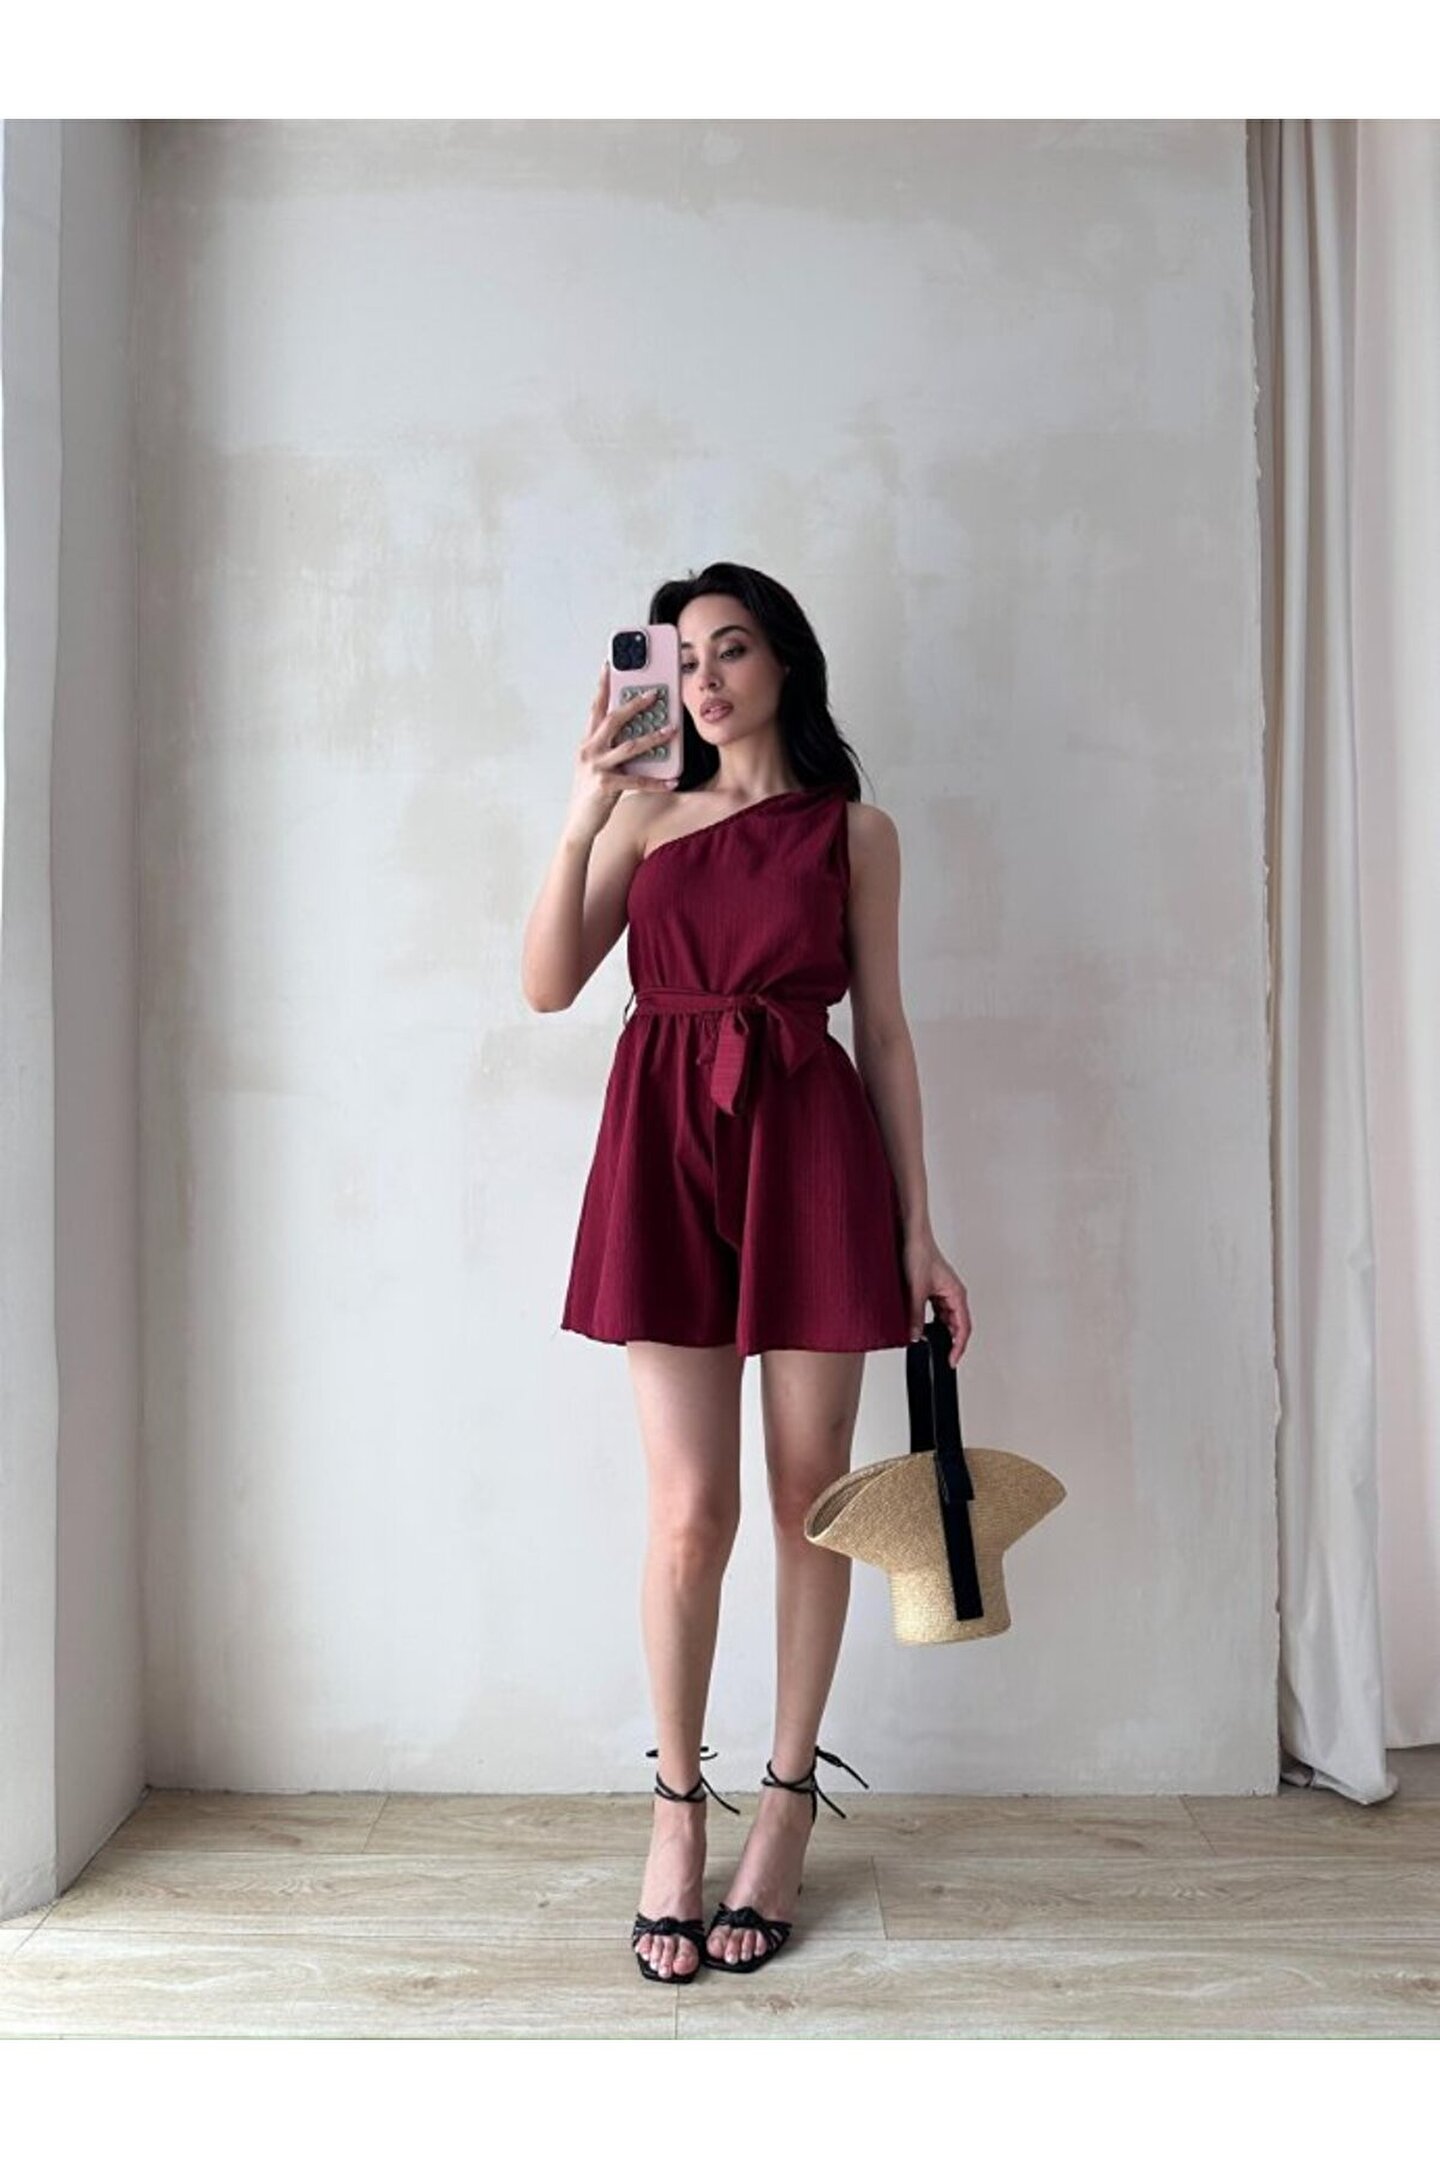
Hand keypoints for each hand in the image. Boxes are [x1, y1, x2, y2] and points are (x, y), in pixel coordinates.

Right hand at [567, 660, 679, 834]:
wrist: (578, 824)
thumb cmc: (590, 794)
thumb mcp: (596, 765)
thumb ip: (609, 748)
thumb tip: (635, 733)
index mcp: (587, 742)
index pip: (595, 707)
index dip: (603, 685)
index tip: (610, 665)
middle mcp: (589, 750)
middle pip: (614, 719)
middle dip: (635, 704)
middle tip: (655, 694)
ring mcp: (596, 767)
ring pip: (629, 746)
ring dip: (653, 737)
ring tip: (672, 731)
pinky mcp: (606, 786)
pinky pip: (637, 781)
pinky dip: (656, 782)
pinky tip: (672, 780)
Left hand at [901, 1228, 970, 1365]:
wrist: (910, 1235)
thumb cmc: (919, 1253)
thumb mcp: (916, 1289)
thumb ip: (915, 1315)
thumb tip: (915, 1336)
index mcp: (956, 1293)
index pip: (963, 1327)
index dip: (959, 1346)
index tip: (952, 1360)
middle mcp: (953, 1293)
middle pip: (957, 1325)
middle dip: (950, 1342)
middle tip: (942, 1357)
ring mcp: (943, 1291)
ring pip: (945, 1319)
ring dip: (939, 1331)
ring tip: (931, 1345)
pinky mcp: (932, 1289)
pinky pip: (935, 1311)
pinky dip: (930, 1321)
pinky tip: (920, 1327)